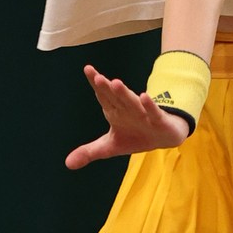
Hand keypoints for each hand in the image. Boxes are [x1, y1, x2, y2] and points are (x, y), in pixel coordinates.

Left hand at [66, 65, 191, 169]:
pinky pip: (153, 112)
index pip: (103, 96)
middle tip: (98, 78)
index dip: (96, 84)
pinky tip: (144, 96)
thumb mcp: (110, 147)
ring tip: (115, 83)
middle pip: (115, 97)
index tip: (88, 69)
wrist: (164, 138)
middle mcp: (127, 109)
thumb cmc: (135, 136)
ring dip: (124, 93)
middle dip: (106, 88)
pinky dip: (149, 105)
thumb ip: (89, 152)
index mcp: (114, 111)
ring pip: (132, 102)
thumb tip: (67, 164)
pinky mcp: (158, 120)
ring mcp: (143, 113)